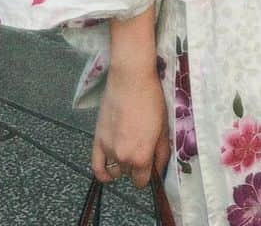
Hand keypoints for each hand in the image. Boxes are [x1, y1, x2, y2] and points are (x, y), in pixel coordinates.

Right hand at [92, 64, 169, 188]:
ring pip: (115, 170)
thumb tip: (159, 168)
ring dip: (122, 165)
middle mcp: (123, 157)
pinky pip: (96, 167)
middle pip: (129, 174)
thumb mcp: (163, 127)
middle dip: (136, 166)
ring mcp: (108, 150)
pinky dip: (103, 173)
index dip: (148, 173)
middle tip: (141, 147)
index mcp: (141, 156)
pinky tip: (109, 172)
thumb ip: (161, 152)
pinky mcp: (97, 140)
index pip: (142, 181)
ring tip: (128, 148)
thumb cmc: (151, 100)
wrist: (130, 79)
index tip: (150, 163)